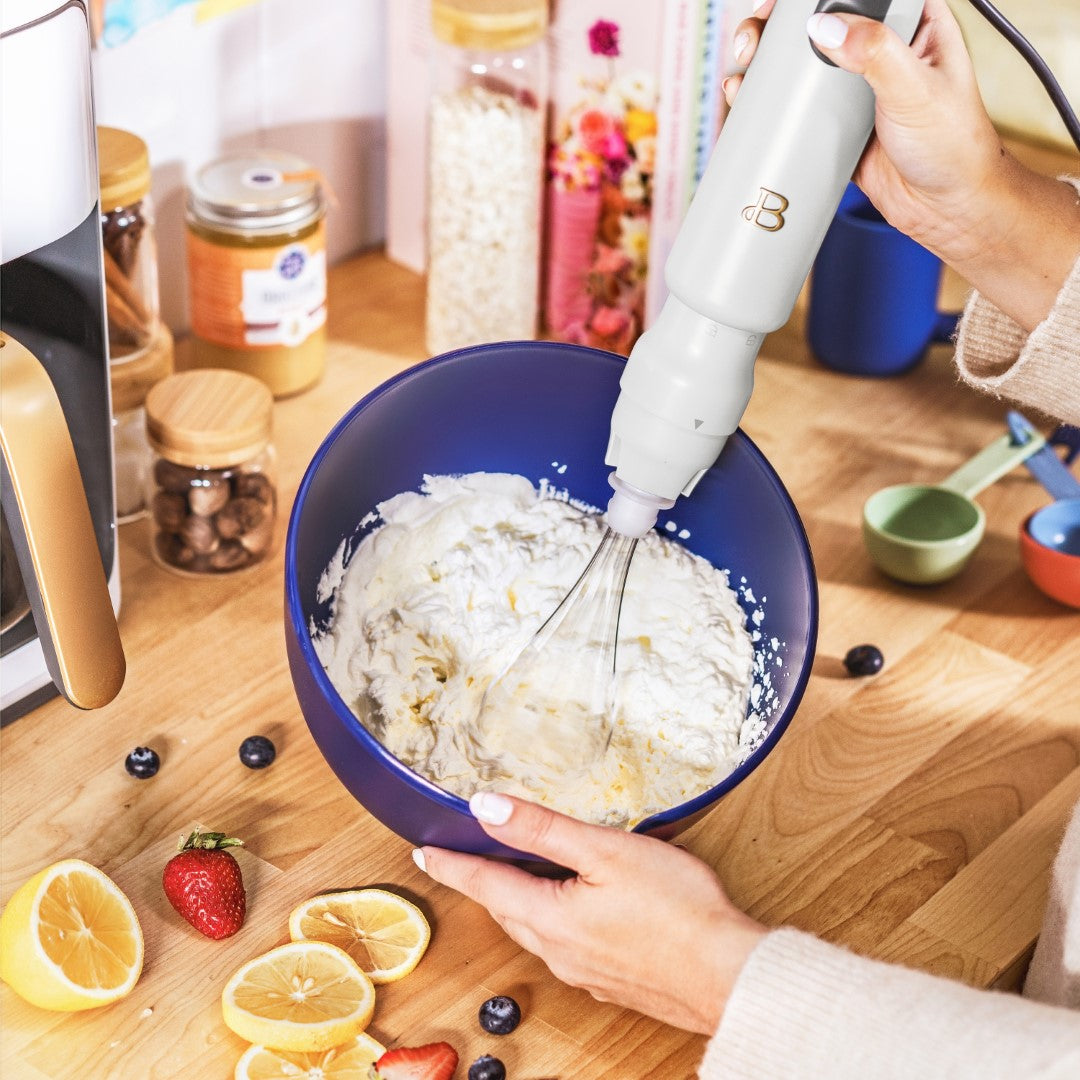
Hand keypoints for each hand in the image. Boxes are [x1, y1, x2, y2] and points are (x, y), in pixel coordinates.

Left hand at [417, 792, 766, 1034]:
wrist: (730, 977)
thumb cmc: (677, 912)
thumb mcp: (605, 851)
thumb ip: (543, 829)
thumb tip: (485, 808)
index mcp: (550, 919)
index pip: (485, 884)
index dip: (452, 864)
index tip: (424, 852)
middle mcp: (560, 952)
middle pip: (507, 909)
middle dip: (484, 882)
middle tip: (464, 859)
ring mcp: (586, 972)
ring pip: (536, 930)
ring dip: (518, 901)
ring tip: (513, 876)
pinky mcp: (613, 980)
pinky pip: (566, 946)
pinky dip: (554, 920)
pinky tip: (572, 909)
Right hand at [726, 0, 1079, 330]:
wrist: (947, 208)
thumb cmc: (954, 146)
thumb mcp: (916, 91)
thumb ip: (875, 53)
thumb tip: (824, 26)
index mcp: (912, 22)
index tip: (783, 4)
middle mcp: (880, 48)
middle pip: (818, 20)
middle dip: (776, 24)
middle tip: (754, 38)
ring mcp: (854, 87)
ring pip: (801, 61)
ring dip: (765, 60)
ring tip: (744, 66)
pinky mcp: (835, 123)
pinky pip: (796, 106)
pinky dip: (768, 101)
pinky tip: (747, 98)